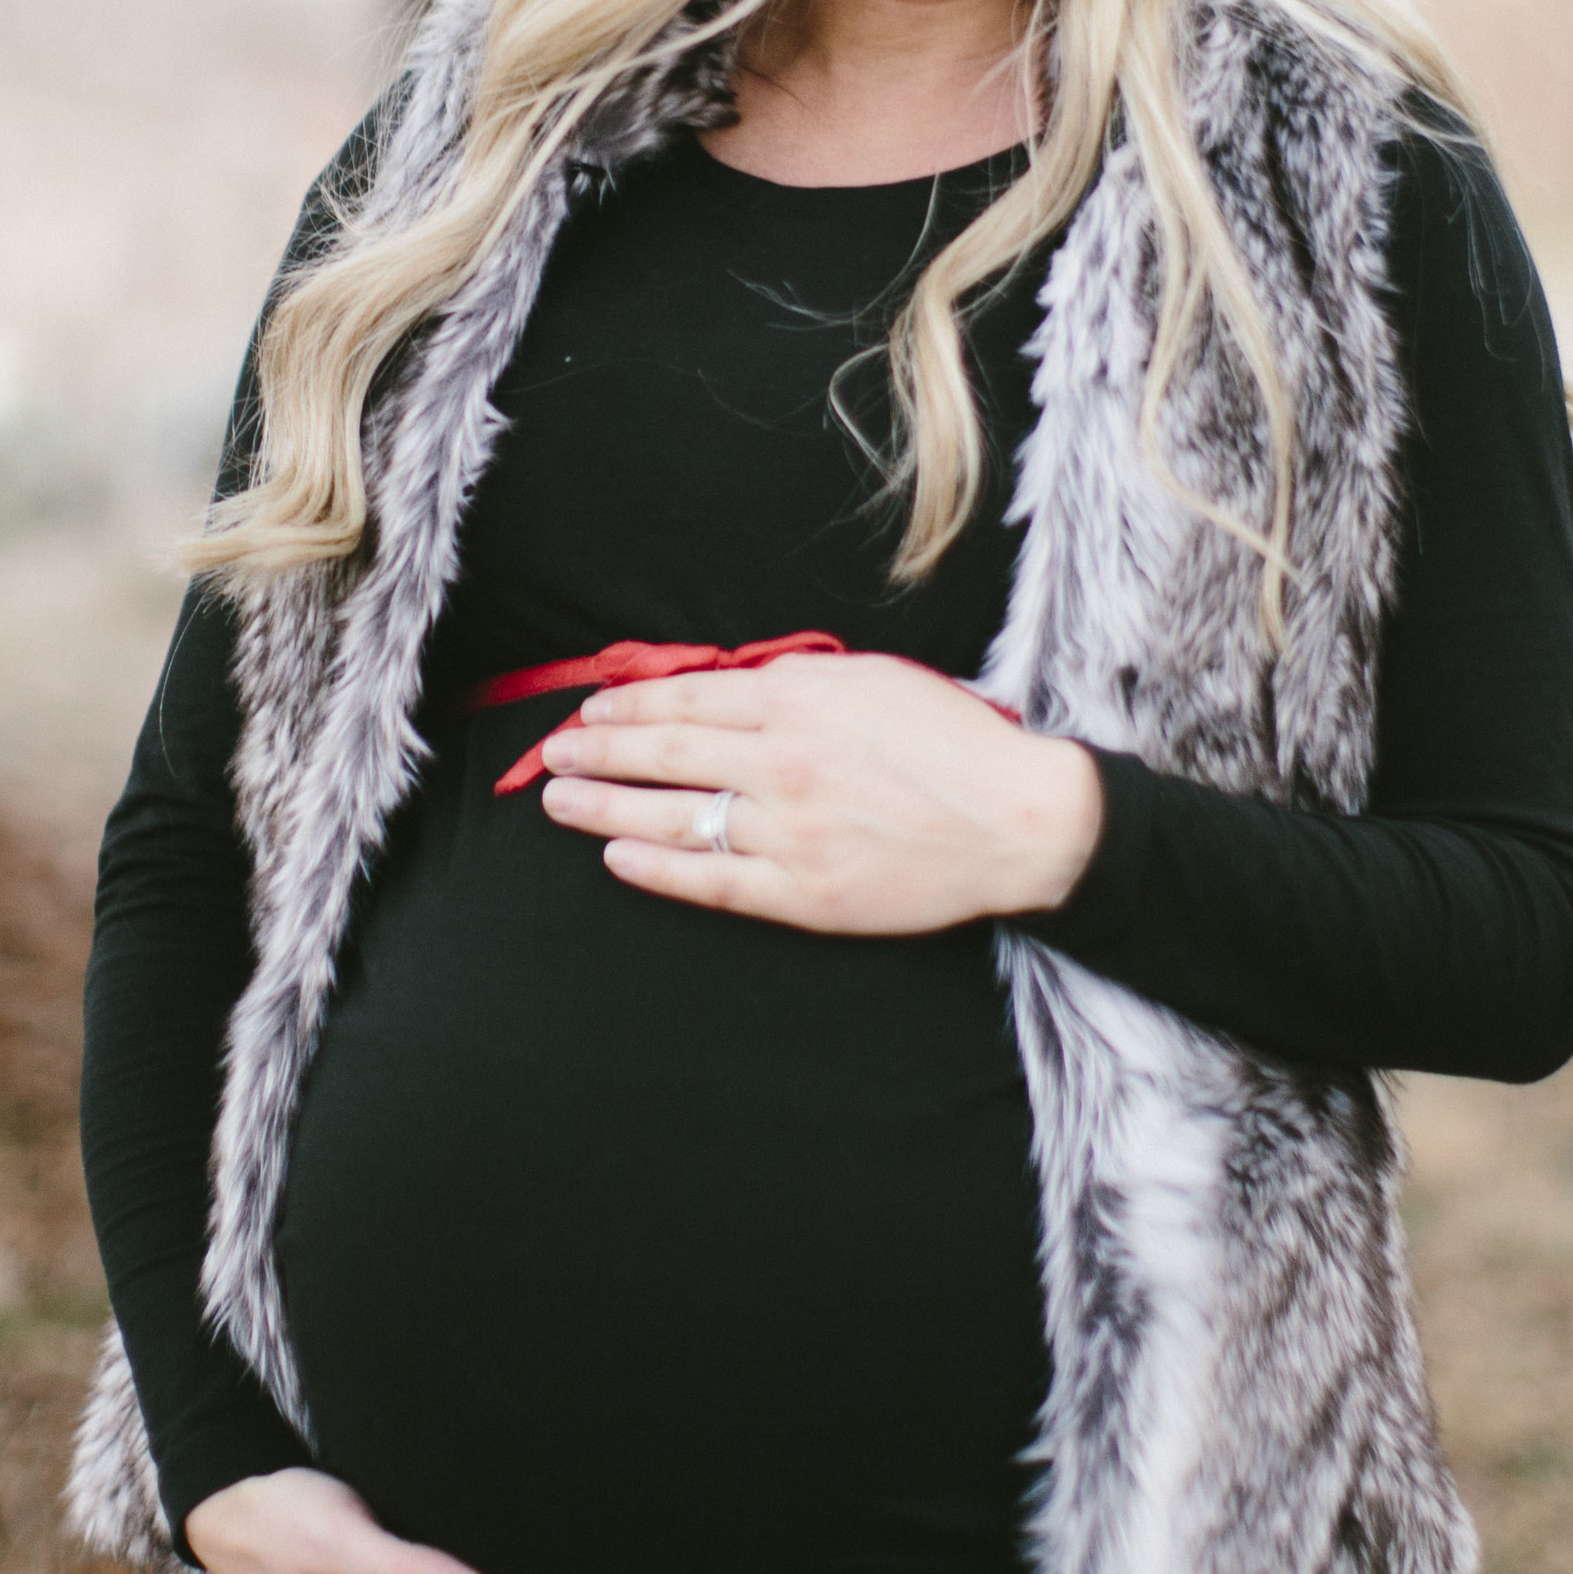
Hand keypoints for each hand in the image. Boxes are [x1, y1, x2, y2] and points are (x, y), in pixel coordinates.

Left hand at [537, 651, 1103, 936]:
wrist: (1017, 819)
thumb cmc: (950, 741)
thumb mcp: (871, 681)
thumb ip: (793, 683)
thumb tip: (722, 687)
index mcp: (799, 701)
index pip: (686, 699)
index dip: (629, 704)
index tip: (592, 707)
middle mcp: (782, 762)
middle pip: (664, 753)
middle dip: (598, 749)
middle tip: (555, 751)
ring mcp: (789, 831)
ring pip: (674, 816)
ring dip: (606, 806)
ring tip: (561, 800)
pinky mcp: (804, 892)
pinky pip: (712, 879)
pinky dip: (657, 867)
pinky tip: (620, 856)